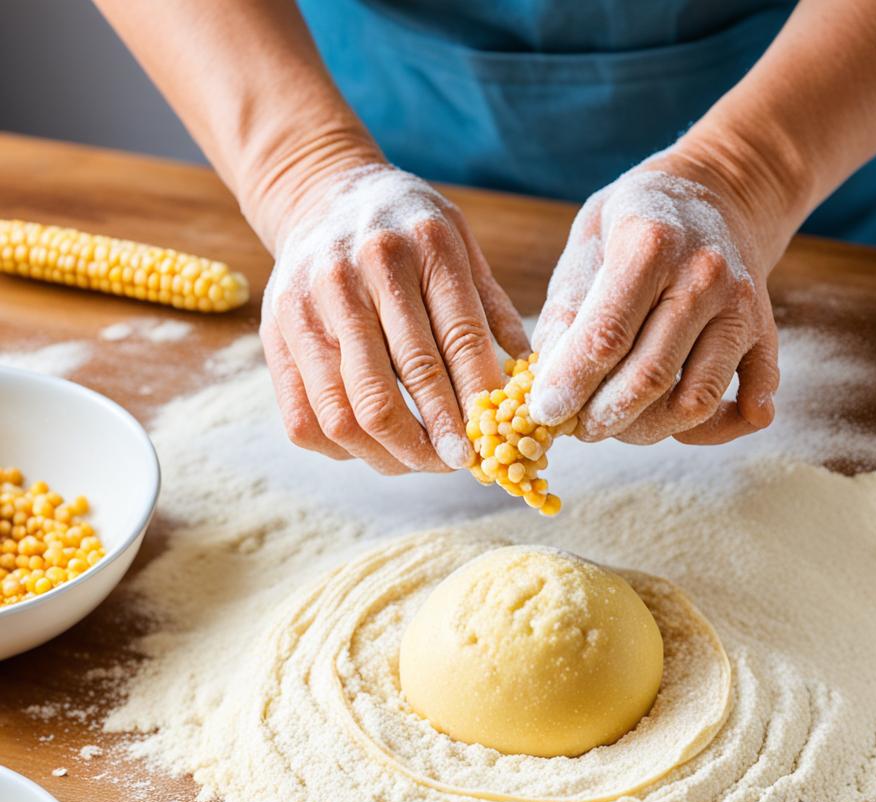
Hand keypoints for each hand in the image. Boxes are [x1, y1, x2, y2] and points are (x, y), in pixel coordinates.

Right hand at [260, 162, 528, 472]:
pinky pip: (304, 419)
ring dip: (388, 455)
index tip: (486, 445)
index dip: (473, 404)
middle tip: (454, 464)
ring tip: (419, 461)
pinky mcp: (276, 334)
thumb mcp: (460, 243)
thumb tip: (528, 379)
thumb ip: (492, 309)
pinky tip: (374, 446)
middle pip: (392, 389)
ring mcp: (308, 307)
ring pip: (345, 414)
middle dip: (430, 442)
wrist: (321, 193)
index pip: (456, 342)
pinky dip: (343, 449)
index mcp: (422, 246)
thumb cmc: (406, 228)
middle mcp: (357, 274)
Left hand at [529, 154, 778, 445]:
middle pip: (651, 376)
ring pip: (696, 399)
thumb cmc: (634, 223)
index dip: (571, 384)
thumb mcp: (585, 245)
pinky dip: (721, 428)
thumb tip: (549, 386)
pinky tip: (683, 429)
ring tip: (617, 425)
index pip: (607, 336)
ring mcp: (741, 306)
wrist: (717, 190)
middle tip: (577, 428)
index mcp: (650, 244)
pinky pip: (752, 397)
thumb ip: (565, 311)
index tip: (545, 411)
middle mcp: (704, 276)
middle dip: (604, 417)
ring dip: (650, 429)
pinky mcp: (764, 331)